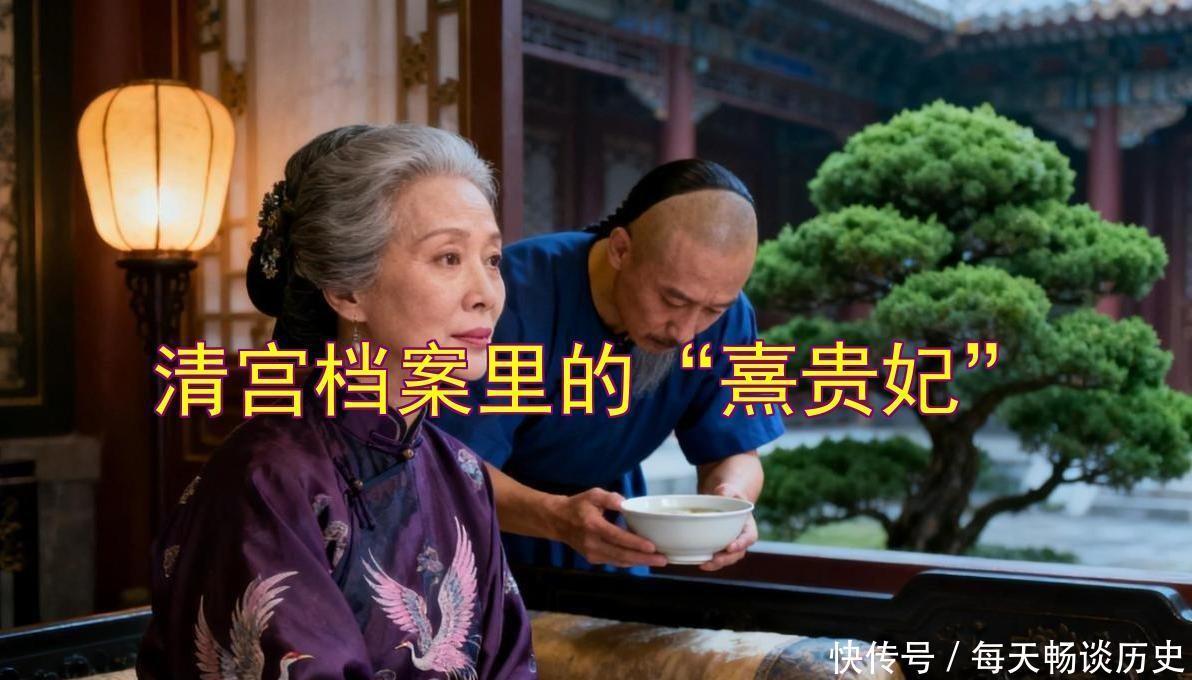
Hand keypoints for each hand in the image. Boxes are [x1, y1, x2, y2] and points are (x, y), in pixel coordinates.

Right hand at [546, 488, 667, 567]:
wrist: (557, 521)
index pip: (617, 537)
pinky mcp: (593, 559)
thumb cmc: (578, 505)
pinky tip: (642, 559)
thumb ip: (610, 497)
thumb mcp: (593, 494)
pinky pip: (614, 561)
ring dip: (639, 562)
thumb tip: (625, 503)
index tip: (652, 547)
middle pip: (621, 554)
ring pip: (619, 561)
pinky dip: (629, 561)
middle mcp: (592, 543)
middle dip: (643, 558)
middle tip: (663, 560)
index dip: (635, 543)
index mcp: (593, 525)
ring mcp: (592, 553)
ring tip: (658, 561)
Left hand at [699, 483, 757, 571]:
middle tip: (715, 560)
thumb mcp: (730, 490)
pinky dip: (708, 561)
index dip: (741, 543)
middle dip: (727, 559)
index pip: (749, 537)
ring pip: (727, 558)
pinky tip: (697, 561)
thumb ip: (727, 491)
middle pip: (738, 553)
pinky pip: (716, 557)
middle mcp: (741, 539)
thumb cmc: (729, 495)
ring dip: (716, 564)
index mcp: (748, 526)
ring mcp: (731, 545)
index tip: (730, 547)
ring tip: (703, 565)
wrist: (723, 501)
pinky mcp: (720, 547)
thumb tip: (721, 493)